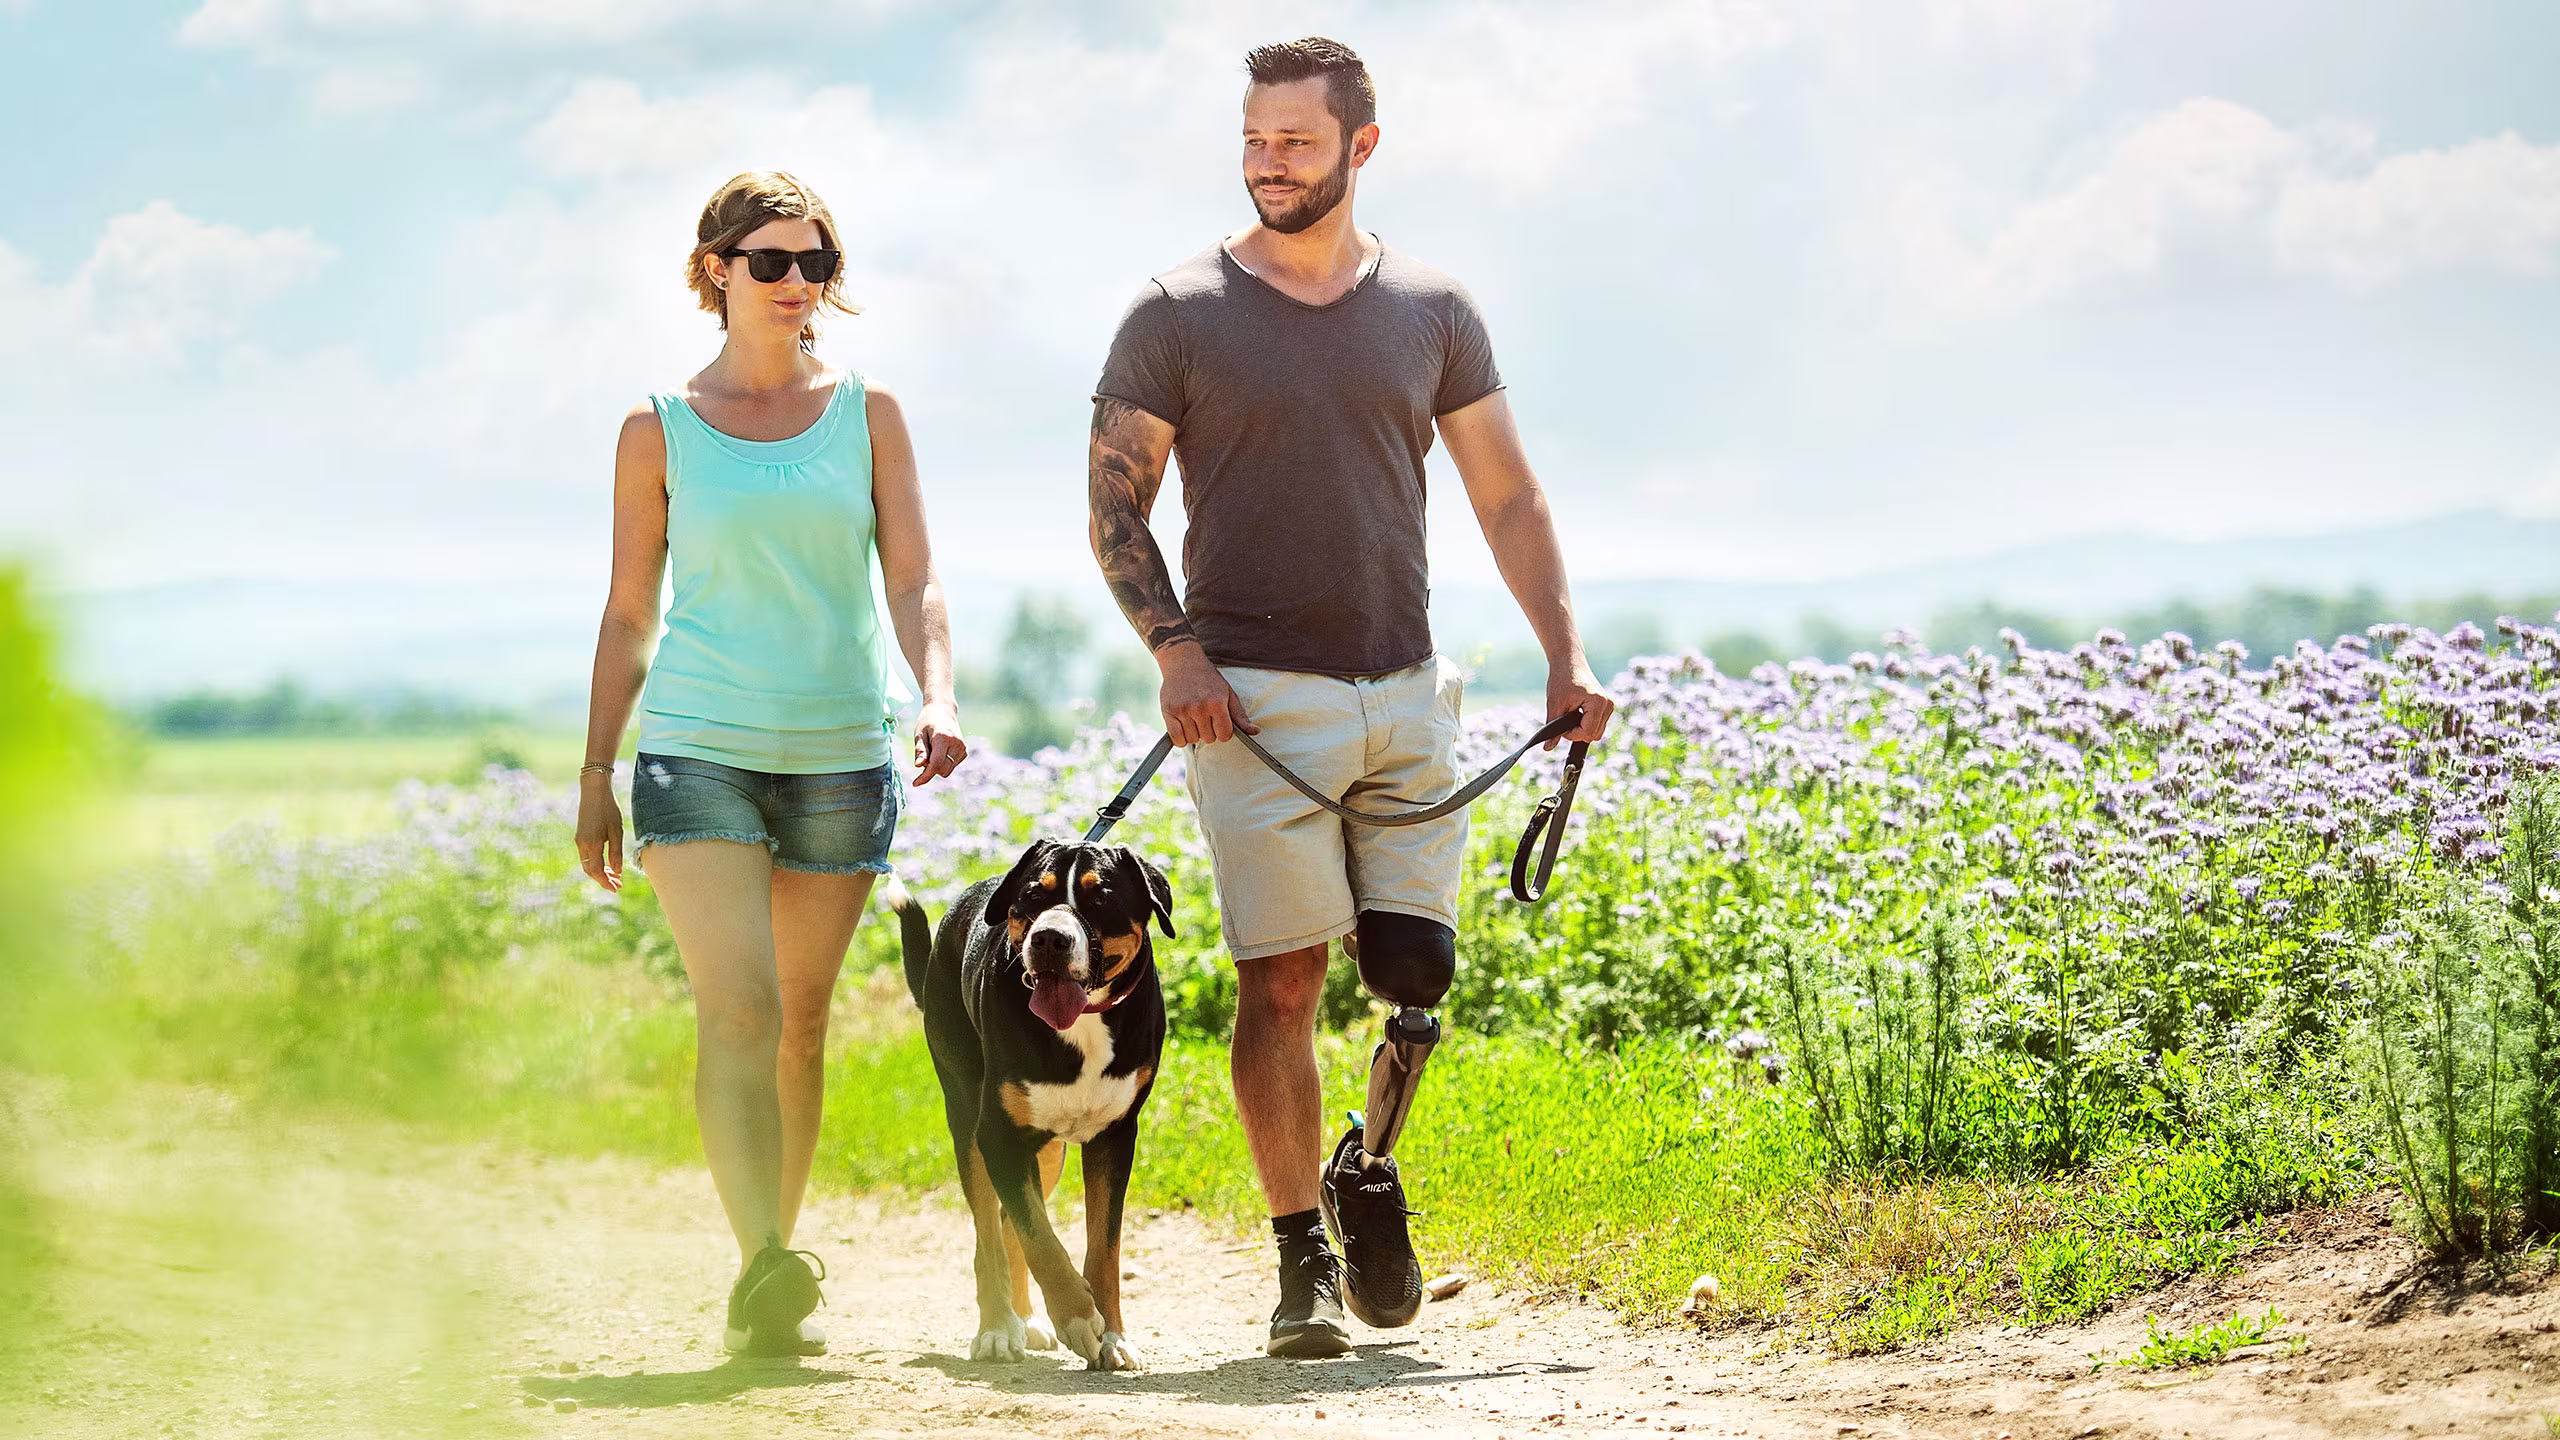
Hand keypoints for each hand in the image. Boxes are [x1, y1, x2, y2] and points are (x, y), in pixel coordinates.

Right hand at [575, 773, 624, 891]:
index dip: (605, 882)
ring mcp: (579, 840)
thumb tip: (617, 872)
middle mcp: (582, 844)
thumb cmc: (608, 808)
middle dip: (603, 880)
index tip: (616, 889)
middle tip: (618, 885)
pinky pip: (586, 856)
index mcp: (592, 844)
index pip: (596, 871)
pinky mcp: (580, 836)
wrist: (594, 790)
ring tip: (615, 877)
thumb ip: (616, 852)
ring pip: (587, 864)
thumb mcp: (617, 830)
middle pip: (590, 870)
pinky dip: (596, 863)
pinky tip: (607, 864)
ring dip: (600, 872)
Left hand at [912, 700, 967, 785]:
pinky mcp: (964, 751)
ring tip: (932, 750)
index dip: (925, 776)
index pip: (935, 764)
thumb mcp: (919, 734)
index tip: (915, 784)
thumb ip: (920, 750)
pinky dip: (943, 763)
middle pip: (941, 770)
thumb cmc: (928, 721)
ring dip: (937, 766)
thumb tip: (919, 766)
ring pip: (947, 770)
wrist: (943, 710)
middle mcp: (956, 744)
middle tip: (924, 755)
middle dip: (930, 768)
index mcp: (944, 738)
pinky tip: (940, 750)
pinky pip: (951, 766)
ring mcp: (962, 748)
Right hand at [1156, 640, 1255, 745]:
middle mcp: (1199, 708)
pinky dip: (1181, 738)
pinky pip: (1177, 739)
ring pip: (1193, 740)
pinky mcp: (1168, 712)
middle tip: (1205, 716)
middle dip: (1209, 731)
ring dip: (1194, 733)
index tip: (1219, 723)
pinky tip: (1184, 727)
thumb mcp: (1228, 693)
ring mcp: (1182, 710)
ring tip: (1193, 718)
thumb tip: (1255, 732)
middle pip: (1209, 739)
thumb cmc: (1208, 679)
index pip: (1224, 735)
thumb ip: (1240, 715)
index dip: (1223, 732)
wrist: (1183, 662)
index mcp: (1217, 703)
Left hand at [1546, 662, 1613, 747]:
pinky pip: (1598, 725)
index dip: (1572, 734)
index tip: (1561, 727)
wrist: (1569, 662)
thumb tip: (1547, 748)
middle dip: (1577, 733)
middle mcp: (1608, 704)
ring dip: (1581, 729)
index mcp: (1598, 702)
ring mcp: (1609, 705)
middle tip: (1564, 720)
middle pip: (1594, 735)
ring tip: (1569, 714)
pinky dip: (1586, 724)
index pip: (1588, 733)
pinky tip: (1576, 713)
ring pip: (1597, 732)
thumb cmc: (1561, 680)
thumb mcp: (1554, 705)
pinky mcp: (1607, 706)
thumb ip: (1552, 728)